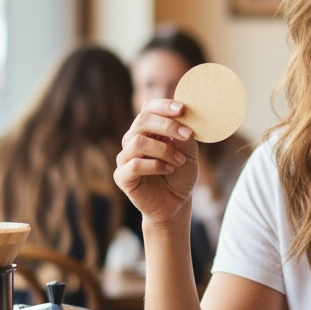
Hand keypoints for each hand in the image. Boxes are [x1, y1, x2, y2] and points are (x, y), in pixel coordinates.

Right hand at [114, 99, 198, 223]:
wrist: (175, 203)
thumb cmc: (180, 175)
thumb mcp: (189, 152)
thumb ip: (185, 135)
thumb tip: (184, 118)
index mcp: (148, 130)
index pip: (148, 108)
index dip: (163, 106)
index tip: (182, 109)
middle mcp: (133, 140)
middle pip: (142, 121)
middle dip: (167, 125)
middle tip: (187, 135)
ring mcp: (125, 158)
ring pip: (138, 142)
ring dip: (164, 150)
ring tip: (179, 161)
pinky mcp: (122, 176)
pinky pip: (134, 165)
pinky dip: (155, 165)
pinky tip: (169, 170)